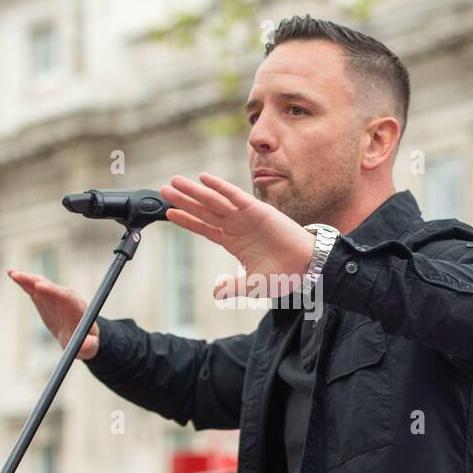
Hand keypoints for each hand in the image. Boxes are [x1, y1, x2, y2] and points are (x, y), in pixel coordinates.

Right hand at [7, 270, 99, 359]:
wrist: (82, 335)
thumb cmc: (86, 342)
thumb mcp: (89, 348)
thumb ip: (89, 346)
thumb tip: (89, 345)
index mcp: (78, 310)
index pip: (66, 297)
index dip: (52, 291)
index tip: (40, 286)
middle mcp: (67, 298)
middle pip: (52, 287)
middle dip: (36, 282)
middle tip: (21, 276)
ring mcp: (55, 296)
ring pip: (42, 284)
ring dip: (28, 279)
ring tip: (13, 274)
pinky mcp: (45, 297)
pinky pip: (34, 287)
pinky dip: (24, 281)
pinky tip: (12, 274)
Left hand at [159, 173, 314, 300]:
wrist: (307, 266)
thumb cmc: (284, 275)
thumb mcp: (253, 286)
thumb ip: (233, 288)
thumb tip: (216, 294)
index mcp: (234, 242)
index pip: (204, 228)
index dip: (187, 220)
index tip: (170, 212)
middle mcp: (237, 226)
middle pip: (204, 211)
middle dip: (184, 200)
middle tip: (164, 189)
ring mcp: (246, 216)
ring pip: (214, 201)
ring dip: (194, 191)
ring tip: (175, 182)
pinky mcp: (258, 210)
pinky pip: (234, 195)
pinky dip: (219, 186)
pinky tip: (203, 179)